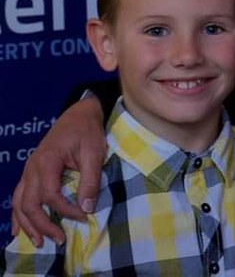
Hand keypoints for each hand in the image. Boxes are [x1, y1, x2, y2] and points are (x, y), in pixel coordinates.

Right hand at [11, 96, 105, 246]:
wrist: (78, 114)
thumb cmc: (87, 131)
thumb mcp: (94, 152)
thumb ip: (90, 179)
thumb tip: (88, 207)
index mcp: (47, 161)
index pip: (50, 194)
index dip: (65, 210)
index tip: (83, 216)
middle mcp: (32, 168)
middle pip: (29, 203)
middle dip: (42, 225)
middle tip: (59, 240)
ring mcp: (28, 171)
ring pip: (19, 203)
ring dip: (28, 225)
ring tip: (39, 242)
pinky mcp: (30, 173)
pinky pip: (18, 197)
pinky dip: (17, 215)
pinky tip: (19, 231)